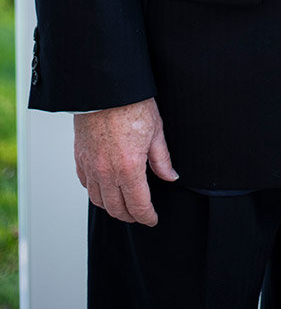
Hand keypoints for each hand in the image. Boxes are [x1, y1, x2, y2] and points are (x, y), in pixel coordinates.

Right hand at [74, 98, 177, 225]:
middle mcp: (107, 172)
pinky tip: (106, 189)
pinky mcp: (80, 159)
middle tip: (140, 215)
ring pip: (99, 200)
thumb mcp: (156, 131)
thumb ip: (162, 159)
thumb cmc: (131, 105)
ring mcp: (91, 167)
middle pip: (117, 208)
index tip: (152, 219)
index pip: (138, 205)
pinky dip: (97, 192)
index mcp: (129, 167)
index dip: (147, 216)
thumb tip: (171, 177)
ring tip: (124, 206)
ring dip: (112, 207)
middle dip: (131, 216)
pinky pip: (86, 185)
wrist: (106, 89)